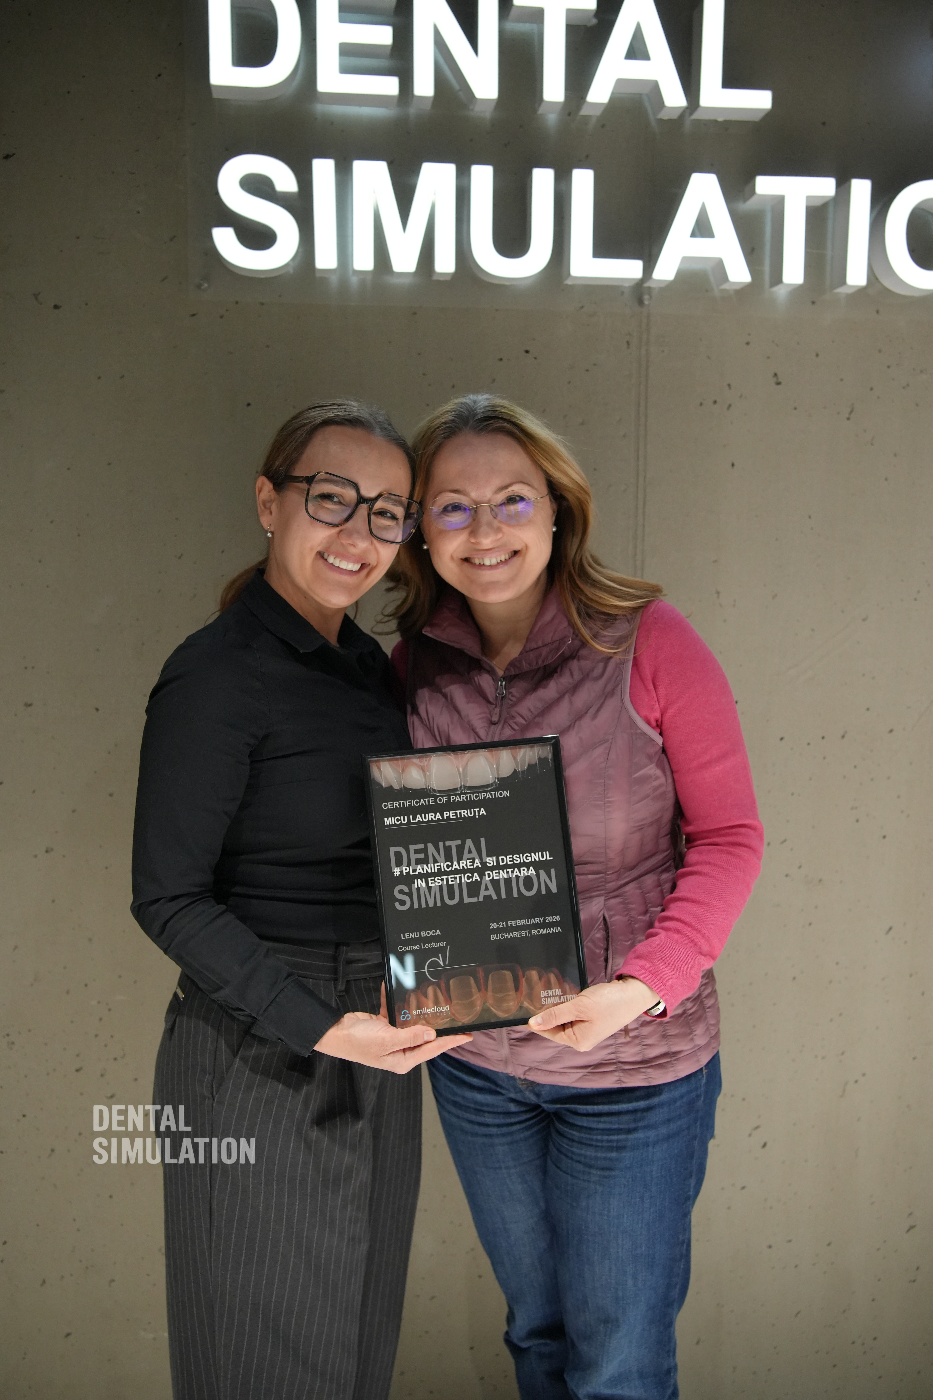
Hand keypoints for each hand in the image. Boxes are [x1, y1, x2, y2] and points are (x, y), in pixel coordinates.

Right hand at [315, 984, 471, 1072]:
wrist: (334, 1033)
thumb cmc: (358, 1042)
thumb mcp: (386, 1040)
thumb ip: (410, 1036)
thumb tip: (432, 1033)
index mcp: (403, 1059)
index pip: (433, 1048)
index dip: (451, 1041)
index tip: (467, 1035)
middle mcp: (401, 1050)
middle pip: (426, 1036)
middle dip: (439, 1025)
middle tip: (456, 1016)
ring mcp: (392, 1038)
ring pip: (413, 1024)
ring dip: (420, 1011)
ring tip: (436, 1000)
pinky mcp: (384, 1026)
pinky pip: (396, 1012)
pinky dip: (396, 1001)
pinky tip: (399, 989)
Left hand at [527, 978, 659, 1052]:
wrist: (635, 993)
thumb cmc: (609, 1002)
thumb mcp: (580, 1007)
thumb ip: (555, 1015)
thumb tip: (532, 1024)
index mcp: (578, 1041)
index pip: (548, 1031)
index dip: (535, 1020)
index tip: (522, 1008)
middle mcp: (581, 1038)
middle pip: (555, 1025)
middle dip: (546, 1010)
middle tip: (533, 993)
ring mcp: (587, 1028)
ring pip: (563, 1017)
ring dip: (556, 1005)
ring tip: (545, 990)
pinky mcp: (591, 1018)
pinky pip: (572, 1012)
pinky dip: (567, 1003)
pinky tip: (561, 991)